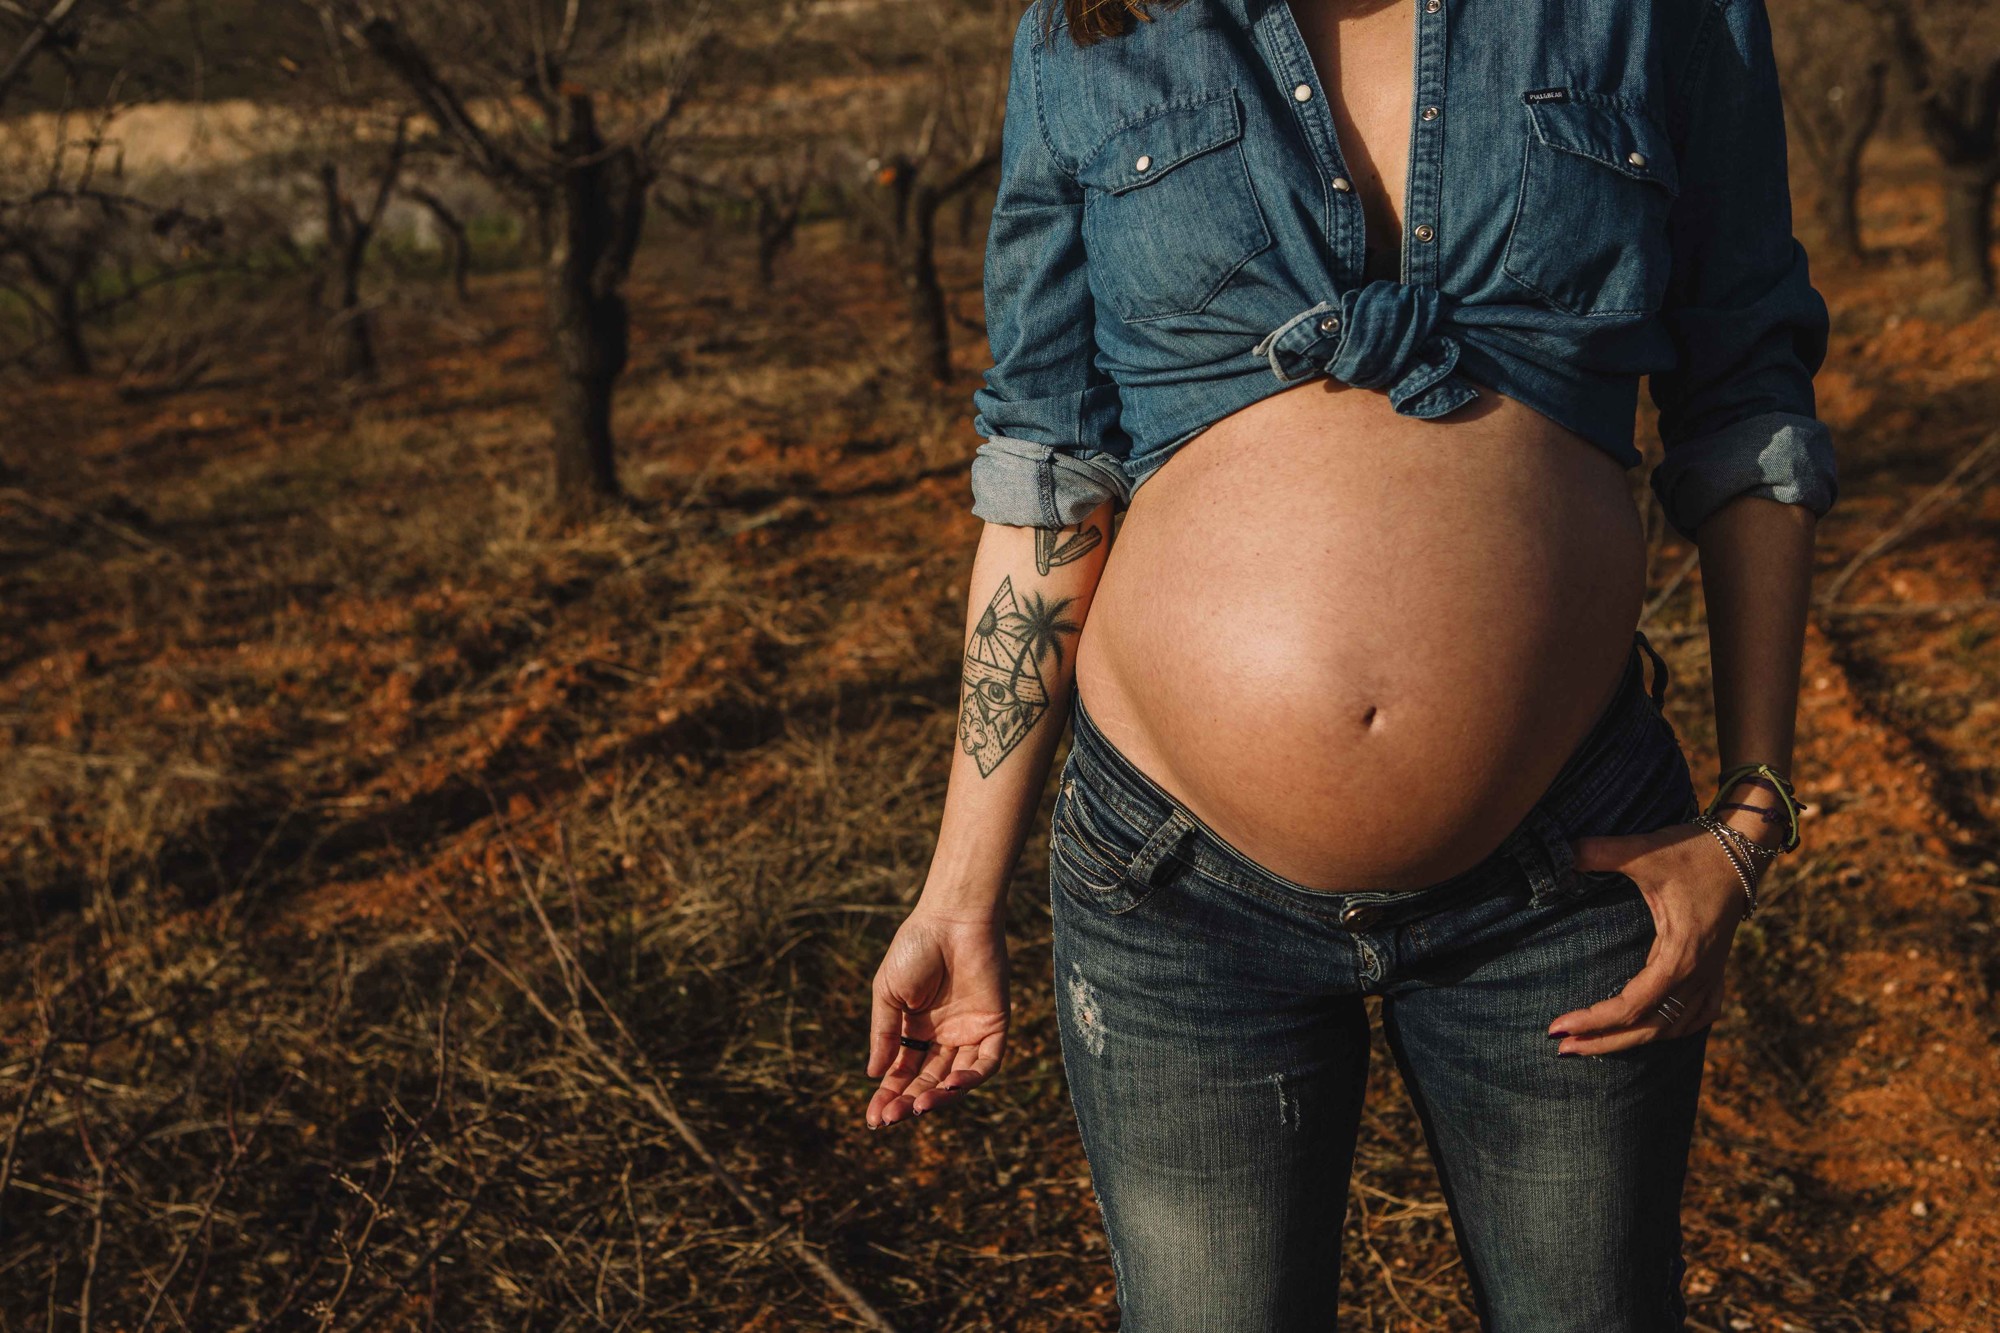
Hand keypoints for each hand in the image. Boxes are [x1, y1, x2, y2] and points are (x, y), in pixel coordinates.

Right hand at [864, 904, 1008, 1128]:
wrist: (951, 919)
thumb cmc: (915, 949)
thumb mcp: (888, 995)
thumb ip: (884, 1035)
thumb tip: (873, 1075)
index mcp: (915, 1028)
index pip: (902, 1072)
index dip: (888, 1095)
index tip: (873, 1120)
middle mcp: (943, 1036)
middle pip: (926, 1080)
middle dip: (907, 1101)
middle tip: (890, 1119)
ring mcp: (969, 1033)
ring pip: (955, 1079)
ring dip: (938, 1097)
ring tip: (917, 1107)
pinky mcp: (994, 1026)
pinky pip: (986, 1063)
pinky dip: (970, 1078)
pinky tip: (949, 1085)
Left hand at [1545, 823, 1754, 1054]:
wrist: (1744, 848)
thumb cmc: (1694, 852)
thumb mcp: (1644, 851)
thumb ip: (1599, 852)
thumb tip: (1561, 851)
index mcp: (1681, 955)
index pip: (1632, 1006)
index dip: (1594, 1020)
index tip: (1556, 1027)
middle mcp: (1698, 975)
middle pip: (1649, 1028)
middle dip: (1604, 1042)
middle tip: (1562, 1048)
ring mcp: (1711, 976)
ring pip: (1671, 1028)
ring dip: (1632, 1040)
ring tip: (1590, 1045)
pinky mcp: (1715, 970)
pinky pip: (1697, 1016)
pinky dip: (1672, 1031)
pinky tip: (1652, 1033)